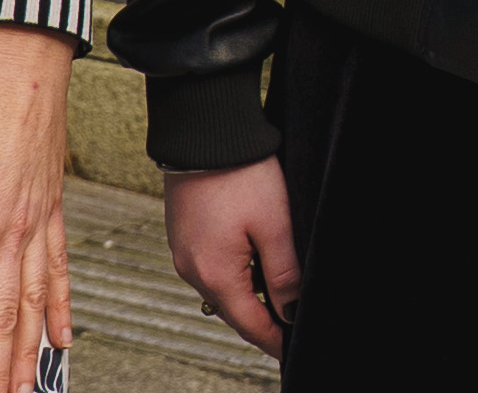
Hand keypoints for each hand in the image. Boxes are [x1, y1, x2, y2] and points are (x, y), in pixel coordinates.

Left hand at [0, 26, 75, 392]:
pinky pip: (59, 270)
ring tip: (24, 389)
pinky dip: (61, 308)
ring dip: (29, 352)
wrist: (23, 63)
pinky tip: (62, 337)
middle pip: (1, 317)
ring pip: (34, 303)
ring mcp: (38, 224)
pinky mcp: (54, 210)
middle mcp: (11, 232)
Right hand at [164, 157, 297, 359]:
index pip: (249, 324)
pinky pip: (212, 265)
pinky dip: (235, 270)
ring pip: (223, 286)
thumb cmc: (242, 174)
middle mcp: (191, 269)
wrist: (204, 128)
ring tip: (279, 292)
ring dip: (249, 292)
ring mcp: (184, 250)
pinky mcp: (184, 232)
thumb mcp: (274, 225)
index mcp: (213, 275)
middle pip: (234, 309)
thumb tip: (291, 312)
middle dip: (263, 318)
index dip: (274, 340)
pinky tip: (256, 258)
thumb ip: (284, 273)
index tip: (293, 349)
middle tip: (291, 323)